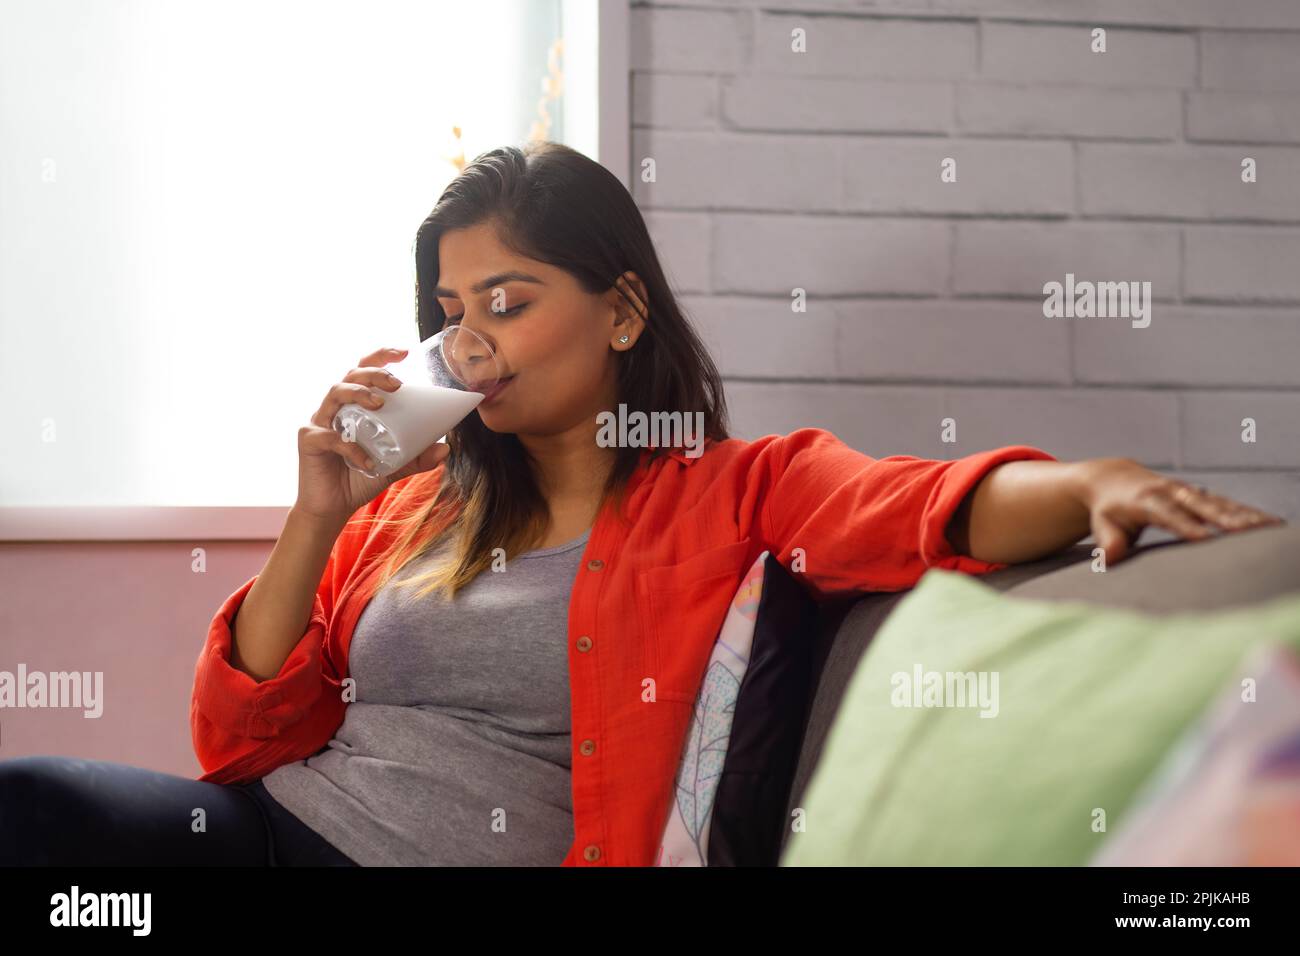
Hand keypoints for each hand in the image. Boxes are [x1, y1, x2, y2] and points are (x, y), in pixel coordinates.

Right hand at [295, 346, 450, 524]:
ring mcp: (319, 422)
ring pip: (334, 393)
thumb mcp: (394, 466)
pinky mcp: (308, 441)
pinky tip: (368, 461)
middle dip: (373, 373)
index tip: (405, 352)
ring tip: (379, 403)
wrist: (333, 508)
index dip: (380, 357)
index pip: (363, 371)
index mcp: (353, 406)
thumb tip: (446, 448)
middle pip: (350, 375)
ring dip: (358, 394)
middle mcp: (335, 408)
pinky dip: (351, 447)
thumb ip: (417, 457)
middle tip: (397, 383)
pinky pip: (330, 437)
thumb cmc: (359, 479)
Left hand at [1075, 457, 1284, 564]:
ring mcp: (1187, 491)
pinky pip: (1227, 503)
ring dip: (1245, 514)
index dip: (1185, 525)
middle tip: (1249, 530)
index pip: (1167, 514)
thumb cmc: (1108, 509)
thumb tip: (1107, 558)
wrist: (1113, 478)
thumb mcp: (1102, 524)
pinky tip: (1271, 523)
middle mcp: (1170, 492)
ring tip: (1271, 527)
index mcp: (1145, 500)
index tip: (1203, 538)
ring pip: (1220, 502)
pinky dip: (1249, 512)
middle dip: (1225, 517)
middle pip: (1201, 505)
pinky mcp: (1199, 494)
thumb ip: (1108, 541)